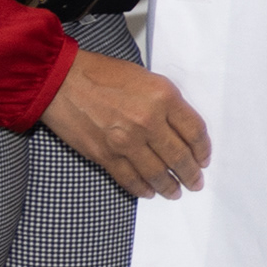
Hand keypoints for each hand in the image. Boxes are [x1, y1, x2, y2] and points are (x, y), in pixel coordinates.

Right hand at [41, 49, 211, 199]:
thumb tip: (179, 128)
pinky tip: (149, 192)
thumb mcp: (146, 78)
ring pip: (156, 173)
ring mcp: (126, 141)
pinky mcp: (105, 155)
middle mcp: (149, 121)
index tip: (204, 159)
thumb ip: (166, 102)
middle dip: (190, 173)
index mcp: (164, 97)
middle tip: (196, 183)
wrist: (62, 81)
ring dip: (169, 186)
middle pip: (179, 156)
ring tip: (176, 193)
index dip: (203, 149)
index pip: (194, 130)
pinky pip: (129, 178)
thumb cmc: (103, 73)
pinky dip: (141, 188)